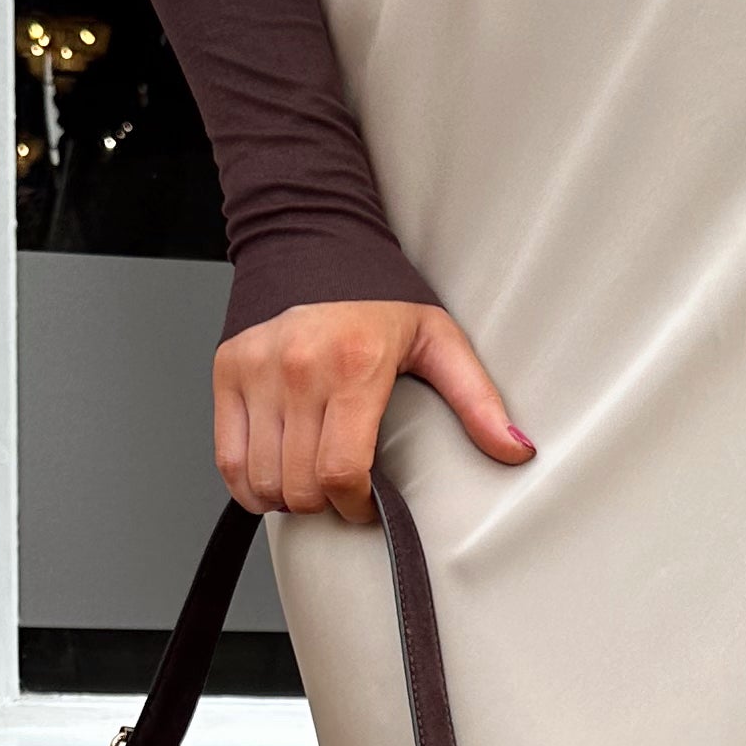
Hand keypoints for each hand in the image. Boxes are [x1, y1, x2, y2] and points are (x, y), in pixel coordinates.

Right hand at [213, 297, 532, 520]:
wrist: (315, 239)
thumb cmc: (378, 295)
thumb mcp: (439, 340)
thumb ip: (478, 400)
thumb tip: (517, 449)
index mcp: (354, 366)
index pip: (340, 471)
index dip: (354, 505)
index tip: (365, 505)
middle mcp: (298, 369)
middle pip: (300, 484)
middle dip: (324, 504)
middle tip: (341, 492)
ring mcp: (257, 371)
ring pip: (262, 479)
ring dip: (287, 500)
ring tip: (310, 485)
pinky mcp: (228, 372)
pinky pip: (228, 459)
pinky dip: (248, 486)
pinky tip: (273, 482)